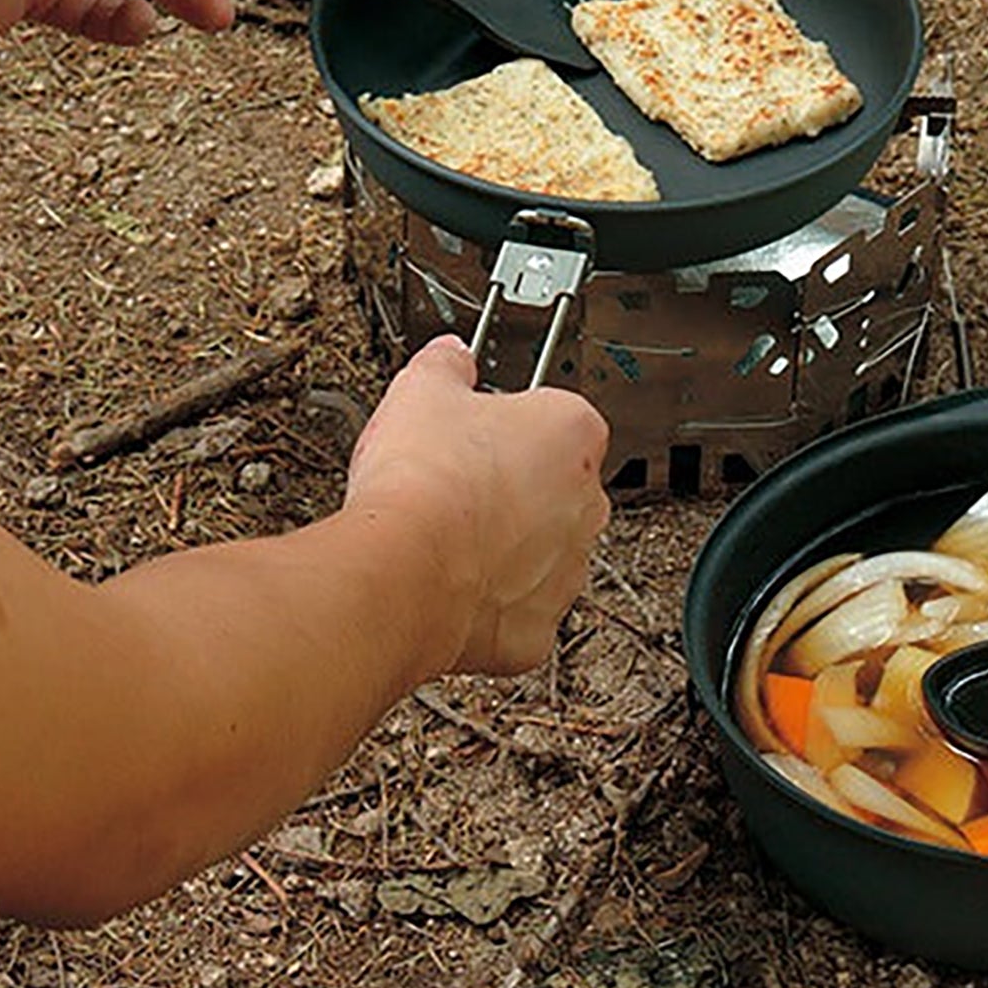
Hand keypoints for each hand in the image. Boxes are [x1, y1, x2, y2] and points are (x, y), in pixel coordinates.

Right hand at [344, 337, 610, 676]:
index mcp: (571, 432)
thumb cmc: (423, 483)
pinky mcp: (537, 632)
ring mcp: (566, 571)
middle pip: (552, 485)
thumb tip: (449, 356)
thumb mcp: (421, 388)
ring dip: (501, 546)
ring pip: (538, 552)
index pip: (551, 415)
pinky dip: (485, 604)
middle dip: (509, 486)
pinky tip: (446, 584)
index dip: (504, 422)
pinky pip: (515, 612)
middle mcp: (585, 504)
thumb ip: (445, 365)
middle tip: (452, 481)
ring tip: (441, 535)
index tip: (473, 428)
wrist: (402, 570)